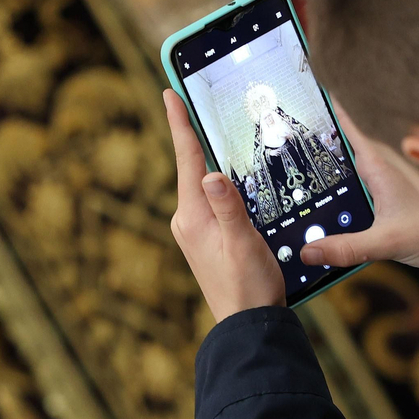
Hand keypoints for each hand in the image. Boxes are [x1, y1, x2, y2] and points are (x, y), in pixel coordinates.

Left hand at [164, 89, 283, 321]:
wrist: (246, 324)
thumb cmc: (248, 286)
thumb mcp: (243, 242)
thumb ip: (228, 207)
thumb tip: (211, 173)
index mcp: (192, 217)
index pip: (186, 160)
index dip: (180, 124)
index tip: (170, 93)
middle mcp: (187, 221)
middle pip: (189, 167)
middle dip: (189, 133)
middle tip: (185, 99)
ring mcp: (194, 231)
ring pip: (199, 183)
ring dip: (202, 156)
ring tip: (203, 127)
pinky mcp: (205, 239)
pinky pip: (207, 199)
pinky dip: (212, 180)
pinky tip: (223, 174)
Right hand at [299, 108, 418, 277]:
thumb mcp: (387, 241)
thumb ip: (347, 247)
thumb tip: (309, 251)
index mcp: (380, 164)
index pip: (345, 127)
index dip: (323, 111)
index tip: (299, 96)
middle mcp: (380, 171)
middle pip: (337, 153)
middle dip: (309, 149)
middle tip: (276, 142)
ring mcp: (382, 188)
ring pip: (343, 177)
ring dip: (321, 180)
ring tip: (285, 179)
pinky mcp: (384, 207)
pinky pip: (351, 199)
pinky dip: (334, 203)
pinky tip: (315, 216)